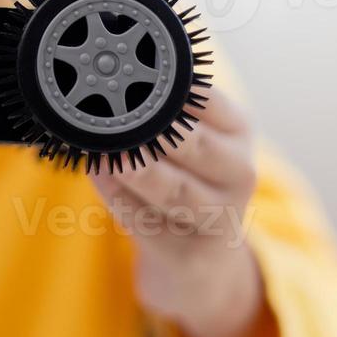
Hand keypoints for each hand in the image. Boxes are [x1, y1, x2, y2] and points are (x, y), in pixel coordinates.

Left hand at [88, 89, 263, 336]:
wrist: (203, 259)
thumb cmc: (186, 179)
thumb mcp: (191, 140)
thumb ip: (163, 114)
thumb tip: (114, 83)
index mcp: (239, 131)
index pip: (209, 101)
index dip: (173, 90)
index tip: (136, 76)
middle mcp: (239, 172)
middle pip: (198, 146)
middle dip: (156, 131)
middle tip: (117, 114)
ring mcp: (220, 216)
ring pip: (175, 190)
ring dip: (138, 170)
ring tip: (108, 153)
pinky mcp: (190, 254)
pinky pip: (147, 222)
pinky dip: (118, 197)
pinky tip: (97, 175)